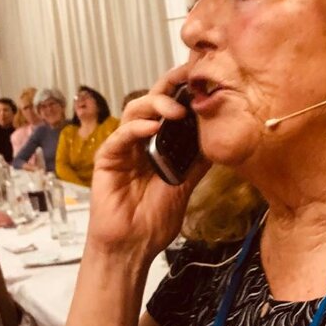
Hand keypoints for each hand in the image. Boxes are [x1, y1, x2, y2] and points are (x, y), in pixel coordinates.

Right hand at [88, 66, 207, 256]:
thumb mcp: (185, 184)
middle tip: (188, 80)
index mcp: (158, 144)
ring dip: (155, 105)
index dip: (181, 91)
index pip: (169, 109)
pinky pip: (119, 136)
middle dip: (169, 87)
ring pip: (133, 111)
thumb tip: (219, 139)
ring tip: (176, 111)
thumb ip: (197, 161)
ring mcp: (122, 148)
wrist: (134, 246)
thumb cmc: (154, 219)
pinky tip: (152, 127)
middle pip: (151, 102)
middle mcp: (139, 141)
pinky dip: (136, 128)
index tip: (200, 79)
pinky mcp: (107, 159)